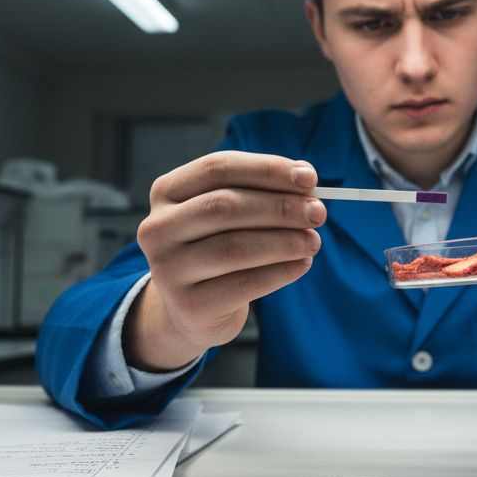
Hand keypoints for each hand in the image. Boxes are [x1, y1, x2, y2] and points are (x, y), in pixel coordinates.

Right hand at [126, 151, 325, 370]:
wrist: (191, 308)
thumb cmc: (216, 248)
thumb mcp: (228, 215)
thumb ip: (260, 191)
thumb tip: (305, 177)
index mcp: (167, 192)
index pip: (218, 168)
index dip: (267, 170)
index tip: (309, 178)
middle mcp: (158, 228)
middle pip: (225, 206)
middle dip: (280, 207)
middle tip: (318, 212)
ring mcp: (168, 269)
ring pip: (234, 247)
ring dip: (284, 242)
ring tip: (313, 241)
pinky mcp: (190, 305)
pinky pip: (244, 284)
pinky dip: (280, 272)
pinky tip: (301, 264)